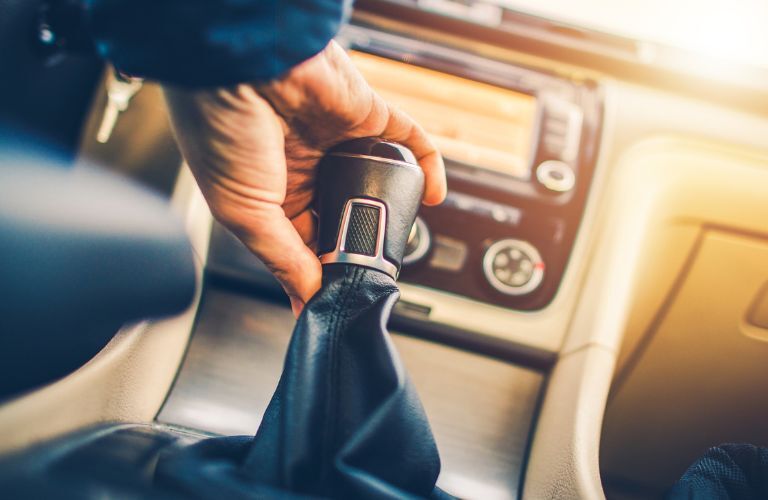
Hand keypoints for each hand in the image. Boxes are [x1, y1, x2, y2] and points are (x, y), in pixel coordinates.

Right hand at [163, 41, 445, 315]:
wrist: (239, 63)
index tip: (338, 294)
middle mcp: (305, 169)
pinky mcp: (367, 115)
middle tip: (372, 274)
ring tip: (400, 240)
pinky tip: (432, 195)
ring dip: (391, 209)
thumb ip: (282, 256)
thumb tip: (309, 294)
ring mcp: (338, 142)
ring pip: (377, 182)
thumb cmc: (219, 127)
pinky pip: (407, 141)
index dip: (322, 268)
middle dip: (358, 243)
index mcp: (270, 194)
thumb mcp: (244, 212)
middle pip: (344, 215)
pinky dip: (424, 165)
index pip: (305, 241)